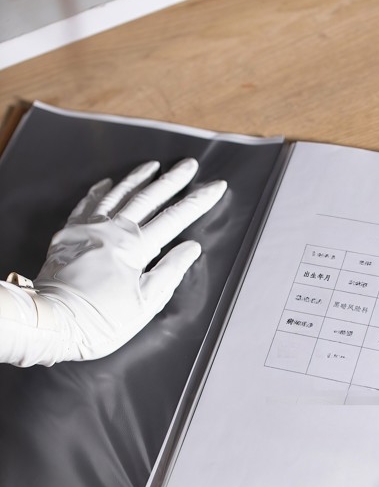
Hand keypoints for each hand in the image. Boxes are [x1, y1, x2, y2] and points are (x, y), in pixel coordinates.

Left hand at [6, 159, 225, 363]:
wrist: (55, 321)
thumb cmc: (102, 320)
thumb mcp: (145, 303)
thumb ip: (170, 271)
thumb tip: (191, 247)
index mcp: (135, 247)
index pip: (175, 218)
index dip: (198, 201)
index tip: (216, 186)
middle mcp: (113, 230)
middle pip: (148, 199)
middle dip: (171, 180)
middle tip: (188, 165)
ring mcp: (88, 229)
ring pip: (118, 195)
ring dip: (137, 179)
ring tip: (153, 165)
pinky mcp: (69, 234)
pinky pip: (86, 204)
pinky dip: (100, 191)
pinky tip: (108, 183)